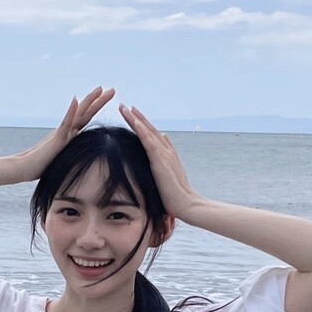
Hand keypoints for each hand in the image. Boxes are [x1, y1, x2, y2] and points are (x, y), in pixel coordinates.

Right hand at [13, 86, 114, 180]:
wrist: (24, 168)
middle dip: (99, 100)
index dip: (96, 107)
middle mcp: (66, 131)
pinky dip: (71, 112)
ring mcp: (61, 134)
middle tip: (112, 89)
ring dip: (89, 101)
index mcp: (69, 135)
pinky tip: (76, 101)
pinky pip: (65, 124)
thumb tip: (79, 152)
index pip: (86, 118)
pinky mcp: (56, 140)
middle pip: (85, 112)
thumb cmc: (40, 166)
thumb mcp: (61, 158)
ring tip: (100, 89)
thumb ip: (70, 152)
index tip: (107, 96)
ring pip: (78, 114)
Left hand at [118, 104, 203, 219]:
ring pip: (147, 131)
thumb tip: (164, 146)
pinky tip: (133, 120)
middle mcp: (166, 151)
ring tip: (123, 108)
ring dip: (135, 118)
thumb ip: (167, 162)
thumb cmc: (176, 196)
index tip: (132, 115)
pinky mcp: (160, 160)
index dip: (143, 125)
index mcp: (167, 155)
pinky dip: (140, 129)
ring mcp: (164, 154)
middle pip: (149, 130)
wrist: (187, 205)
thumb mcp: (171, 177)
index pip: (153, 136)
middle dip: (136, 117)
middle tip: (124, 106)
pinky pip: (148, 141)